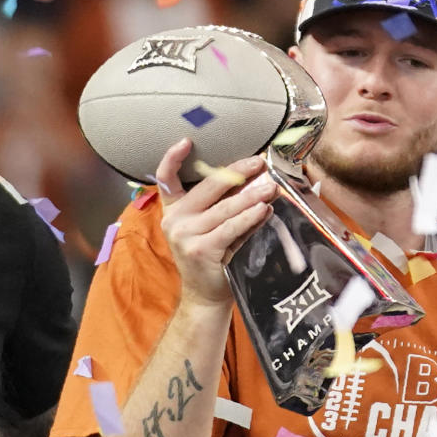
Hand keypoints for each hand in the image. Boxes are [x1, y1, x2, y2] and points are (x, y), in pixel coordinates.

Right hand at [156, 138, 277, 307]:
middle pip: (209, 186)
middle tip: (259, 163)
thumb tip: (253, 180)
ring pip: (225, 207)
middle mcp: (175, 219)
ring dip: (252, 195)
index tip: (187, 141)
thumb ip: (219, 205)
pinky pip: (231, 227)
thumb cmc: (212, 256)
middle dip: (238, 171)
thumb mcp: (207, 227)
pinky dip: (250, 217)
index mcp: (173, 210)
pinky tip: (264, 209)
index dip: (173, 158)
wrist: (205, 295)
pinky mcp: (202, 249)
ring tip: (271, 187)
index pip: (165, 178)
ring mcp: (186, 235)